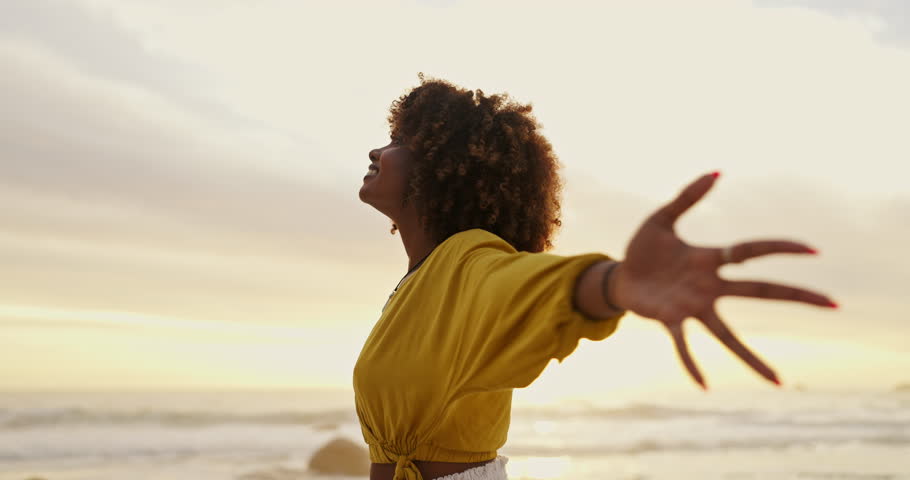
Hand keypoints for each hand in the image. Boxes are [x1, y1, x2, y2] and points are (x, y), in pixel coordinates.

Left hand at [608, 172, 836, 388]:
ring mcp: (693, 307)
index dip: (779, 248)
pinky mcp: (671, 321)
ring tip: (777, 382)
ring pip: (728, 335)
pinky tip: (705, 385)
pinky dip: (692, 363)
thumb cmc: (644, 249)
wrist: (618, 276)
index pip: (751, 251)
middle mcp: (709, 286)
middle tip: (833, 304)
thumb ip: (687, 197)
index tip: (813, 250)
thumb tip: (717, 171)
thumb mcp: (662, 219)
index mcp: (710, 259)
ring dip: (751, 358)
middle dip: (795, 296)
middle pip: (759, 291)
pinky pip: (684, 344)